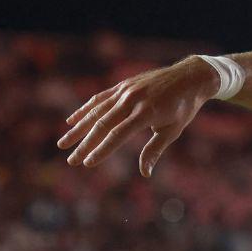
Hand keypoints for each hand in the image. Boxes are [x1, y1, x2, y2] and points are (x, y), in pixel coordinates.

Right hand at [59, 55, 220, 176]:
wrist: (188, 78)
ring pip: (95, 111)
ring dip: (77, 129)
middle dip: (84, 145)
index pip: (118, 135)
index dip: (102, 150)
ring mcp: (125, 91)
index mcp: (146, 113)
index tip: (88, 163)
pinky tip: (71, 121)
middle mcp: (132, 100)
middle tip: (70, 161)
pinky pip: (99, 99)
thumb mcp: (173, 130)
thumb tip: (145, 173)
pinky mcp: (122, 86)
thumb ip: (155, 150)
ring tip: (63, 144)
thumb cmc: (183, 108)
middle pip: (102, 125)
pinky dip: (84, 110)